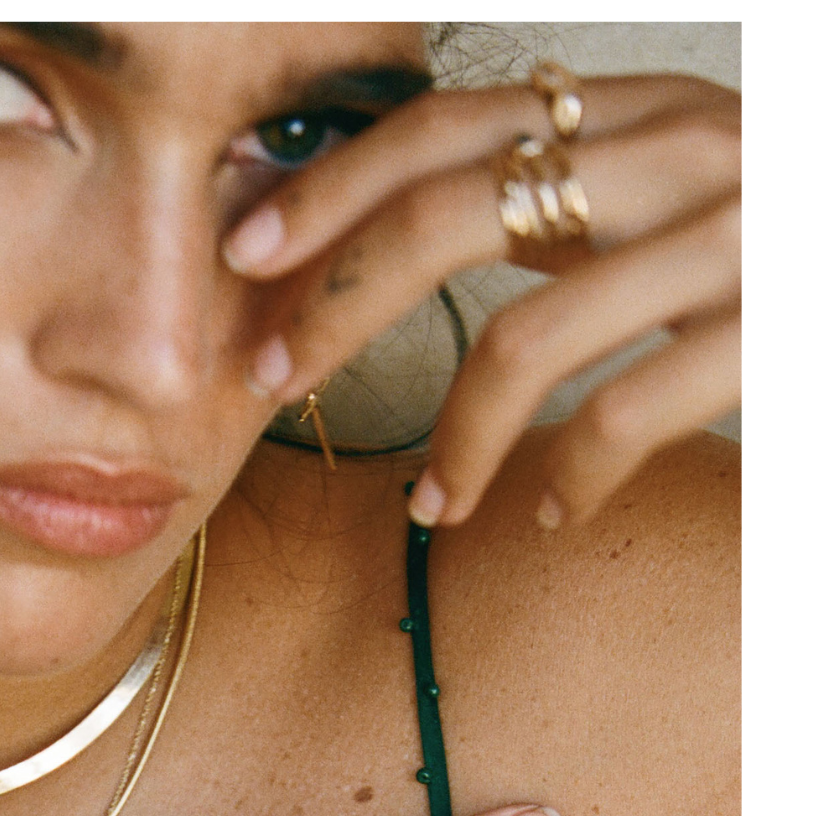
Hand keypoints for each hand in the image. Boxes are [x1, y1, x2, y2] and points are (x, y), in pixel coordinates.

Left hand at [223, 72, 738, 530]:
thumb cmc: (802, 233)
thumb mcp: (685, 177)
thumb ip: (570, 194)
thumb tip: (418, 235)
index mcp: (640, 111)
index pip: (448, 127)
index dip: (329, 188)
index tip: (245, 255)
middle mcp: (675, 158)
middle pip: (449, 213)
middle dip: (335, 303)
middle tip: (271, 379)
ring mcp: (727, 245)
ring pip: (523, 338)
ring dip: (454, 439)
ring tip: (436, 501)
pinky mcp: (772, 334)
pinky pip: (623, 417)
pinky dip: (567, 479)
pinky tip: (549, 512)